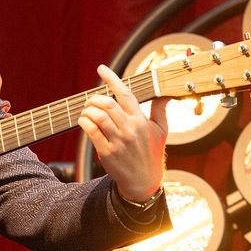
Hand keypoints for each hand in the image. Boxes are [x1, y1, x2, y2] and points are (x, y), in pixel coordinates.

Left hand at [78, 65, 169, 201]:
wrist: (143, 182)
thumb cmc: (151, 154)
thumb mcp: (161, 131)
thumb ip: (160, 110)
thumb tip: (166, 93)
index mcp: (141, 121)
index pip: (126, 94)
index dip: (112, 78)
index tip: (101, 68)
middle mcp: (129, 129)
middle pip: (107, 104)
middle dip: (95, 97)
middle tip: (91, 99)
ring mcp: (117, 141)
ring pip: (97, 116)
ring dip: (87, 109)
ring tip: (86, 110)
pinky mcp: (106, 152)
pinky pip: (91, 132)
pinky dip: (84, 122)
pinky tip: (83, 121)